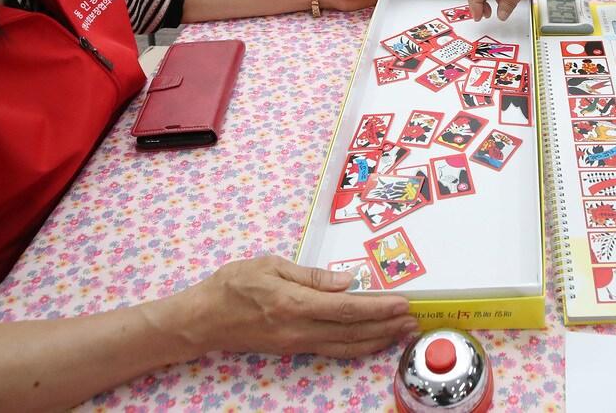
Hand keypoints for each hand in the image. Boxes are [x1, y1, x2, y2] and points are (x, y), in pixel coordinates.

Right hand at [177, 255, 417, 358]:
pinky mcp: (293, 350)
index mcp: (294, 304)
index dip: (378, 309)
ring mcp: (296, 344)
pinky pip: (332, 350)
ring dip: (376, 340)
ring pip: (345, 346)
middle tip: (412, 321)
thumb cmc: (233, 285)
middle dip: (386, 327)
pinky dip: (356, 347)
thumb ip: (311, 276)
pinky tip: (371, 341)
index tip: (402, 304)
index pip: (347, 309)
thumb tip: (348, 281)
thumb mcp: (270, 266)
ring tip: (400, 332)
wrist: (203, 319)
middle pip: (352, 332)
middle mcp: (299, 329)